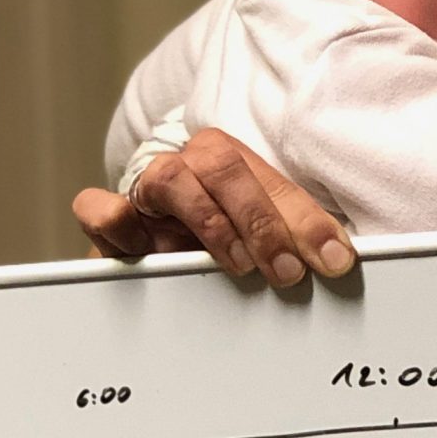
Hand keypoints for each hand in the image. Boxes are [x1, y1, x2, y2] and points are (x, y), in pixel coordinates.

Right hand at [71, 130, 355, 288]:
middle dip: (264, 219)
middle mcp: (190, 171)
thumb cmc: (218, 247)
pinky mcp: (111, 221)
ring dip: (211, 221)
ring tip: (240, 265)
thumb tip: (337, 263)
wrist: (151, 255)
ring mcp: (147, 193)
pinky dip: (115, 219)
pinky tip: (143, 246)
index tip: (334, 258)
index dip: (306, 219)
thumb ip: (292, 246)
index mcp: (232, 168)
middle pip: (224, 167)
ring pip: (170, 177)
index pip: (274, 181)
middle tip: (289, 271)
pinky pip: (99, 207)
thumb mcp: (261, 245)